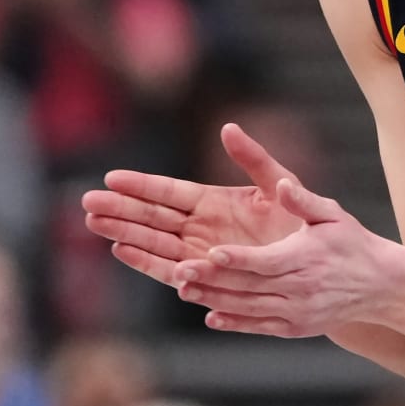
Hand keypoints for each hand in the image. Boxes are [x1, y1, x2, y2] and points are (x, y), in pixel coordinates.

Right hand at [82, 124, 304, 285]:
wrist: (318, 261)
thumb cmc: (302, 220)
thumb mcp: (279, 183)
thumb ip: (254, 157)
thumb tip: (228, 127)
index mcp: (214, 201)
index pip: (169, 191)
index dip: (141, 184)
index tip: (112, 177)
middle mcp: (200, 227)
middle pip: (152, 216)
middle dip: (120, 208)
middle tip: (87, 201)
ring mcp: (200, 254)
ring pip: (154, 242)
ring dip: (124, 232)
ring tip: (94, 222)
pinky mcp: (206, 278)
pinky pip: (171, 270)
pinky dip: (148, 262)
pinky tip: (123, 250)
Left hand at [171, 176, 394, 338]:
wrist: (379, 285)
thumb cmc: (351, 242)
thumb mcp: (333, 215)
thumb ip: (303, 200)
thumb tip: (282, 186)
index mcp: (305, 257)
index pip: (265, 260)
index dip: (237, 258)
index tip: (211, 252)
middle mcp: (300, 288)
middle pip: (249, 286)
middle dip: (213, 279)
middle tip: (181, 271)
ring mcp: (297, 312)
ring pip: (249, 307)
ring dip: (215, 300)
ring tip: (185, 290)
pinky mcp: (295, 327)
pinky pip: (260, 326)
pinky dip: (235, 323)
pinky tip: (211, 317)